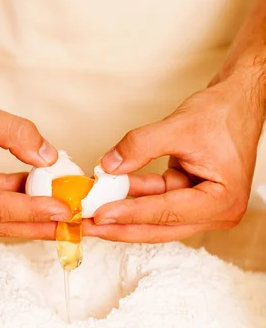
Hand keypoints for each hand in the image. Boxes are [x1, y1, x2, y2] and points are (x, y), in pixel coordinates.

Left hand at [85, 68, 264, 242]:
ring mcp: (204, 207)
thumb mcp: (178, 127)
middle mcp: (217, 212)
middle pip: (160, 226)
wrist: (238, 101)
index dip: (129, 214)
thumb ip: (140, 146)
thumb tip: (108, 167)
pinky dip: (136, 195)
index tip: (99, 215)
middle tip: (88, 225)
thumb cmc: (222, 114)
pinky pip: (158, 201)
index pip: (166, 213)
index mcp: (221, 201)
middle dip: (122, 224)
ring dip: (125, 210)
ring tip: (92, 210)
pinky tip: (111, 190)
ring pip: (156, 217)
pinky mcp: (192, 197)